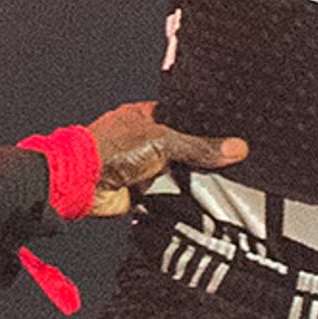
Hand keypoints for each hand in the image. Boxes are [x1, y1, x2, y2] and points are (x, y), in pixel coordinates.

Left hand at [84, 104, 245, 213]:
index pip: (185, 119)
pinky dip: (182, 199)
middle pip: (184, 150)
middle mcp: (145, 141)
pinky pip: (170, 196)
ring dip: (192, 182)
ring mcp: (144, 167)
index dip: (206, 128)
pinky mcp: (143, 192)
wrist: (81, 184)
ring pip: (179, 175)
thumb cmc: (110, 150)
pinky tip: (203, 201)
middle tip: (232, 164)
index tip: (231, 138)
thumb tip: (236, 148)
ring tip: (224, 184)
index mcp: (146, 117)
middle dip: (201, 159)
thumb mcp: (163, 141)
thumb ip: (199, 147)